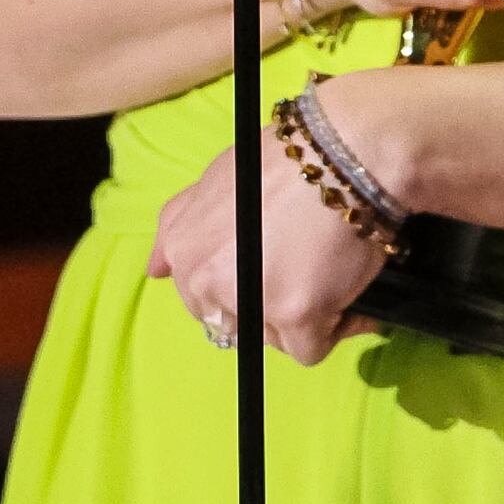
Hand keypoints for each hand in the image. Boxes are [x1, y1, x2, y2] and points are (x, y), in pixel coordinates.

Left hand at [150, 142, 391, 363]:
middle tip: (302, 271)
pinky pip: (310, 350)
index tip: (271, 267)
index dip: (240, 286)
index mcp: (184, 250)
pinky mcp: (296, 316)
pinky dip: (334, 330)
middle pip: (237, 324)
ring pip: (274, 340)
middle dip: (268, 307)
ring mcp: (250, 300)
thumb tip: (154, 270)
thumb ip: (179, 223)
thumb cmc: (285, 161)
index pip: (202, 300)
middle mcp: (206, 280)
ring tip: (328, 277)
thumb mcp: (216, 179)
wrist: (342, 154)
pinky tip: (349, 299)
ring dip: (302, 319)